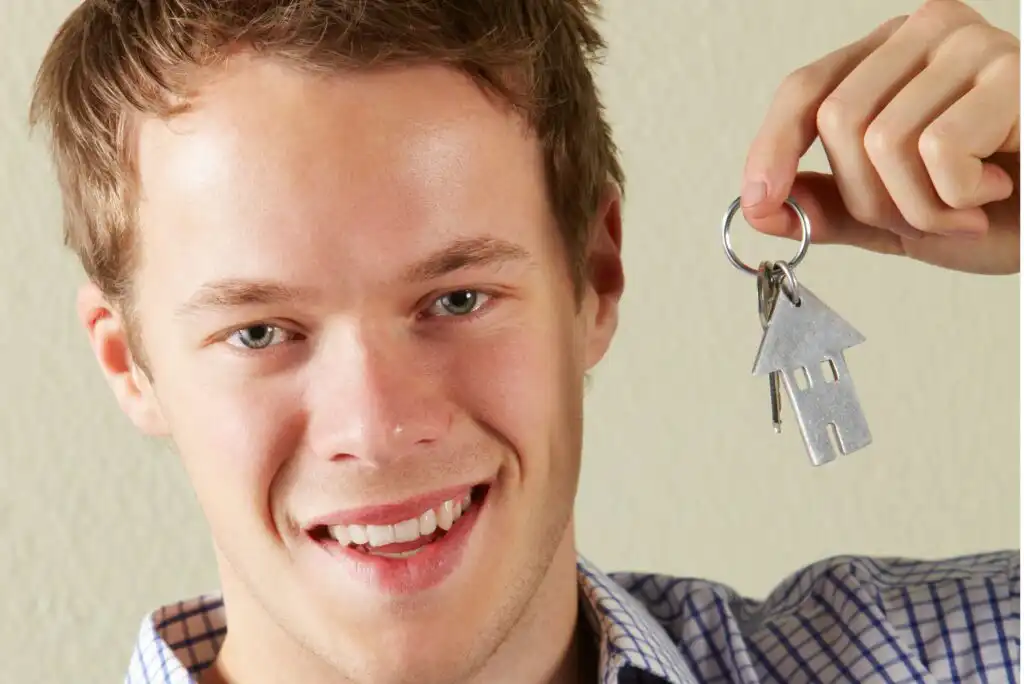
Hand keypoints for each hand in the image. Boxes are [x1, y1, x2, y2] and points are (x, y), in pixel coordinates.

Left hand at [741, 0, 1019, 274]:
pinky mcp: (1015, 74)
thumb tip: (758, 207)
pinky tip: (998, 188)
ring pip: (882, 140)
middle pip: (837, 121)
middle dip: (870, 197)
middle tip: (924, 219)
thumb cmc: (997, 212)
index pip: (805, 89)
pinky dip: (959, 196)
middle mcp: (927, 35)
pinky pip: (938, 148)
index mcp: (889, 58)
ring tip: (967, 207)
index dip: (771, 146)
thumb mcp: (893, 216)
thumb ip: (829, 208)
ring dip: (920, 206)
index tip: (760, 198)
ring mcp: (973, 45)